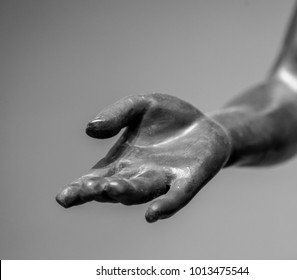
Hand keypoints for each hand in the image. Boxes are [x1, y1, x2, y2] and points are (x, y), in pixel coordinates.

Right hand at [56, 93, 229, 221]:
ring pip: (141, 191)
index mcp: (122, 160)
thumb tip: (90, 129)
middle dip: (99, 191)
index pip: (96, 177)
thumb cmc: (168, 117)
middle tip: (84, 190)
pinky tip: (154, 213)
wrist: (203, 123)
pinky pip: (176, 196)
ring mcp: (164, 179)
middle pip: (115, 188)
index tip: (63, 198)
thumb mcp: (140, 105)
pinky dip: (166, 205)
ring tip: (112, 188)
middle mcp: (139, 175)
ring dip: (127, 192)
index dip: (79, 189)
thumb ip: (117, 114)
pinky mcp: (188, 180)